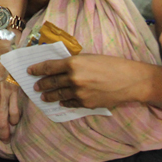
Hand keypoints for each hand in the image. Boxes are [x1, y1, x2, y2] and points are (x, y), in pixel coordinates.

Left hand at [27, 54, 153, 108]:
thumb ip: (74, 62)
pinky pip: (70, 103)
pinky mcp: (86, 103)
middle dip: (42, 84)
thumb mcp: (90, 57)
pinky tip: (61, 102)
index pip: (49, 66)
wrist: (130, 81)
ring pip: (58, 95)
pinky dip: (64, 102)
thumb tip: (60, 67)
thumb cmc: (112, 64)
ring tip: (43, 96)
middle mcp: (73, 78)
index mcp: (73, 63)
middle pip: (51, 82)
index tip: (30, 71)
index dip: (37, 69)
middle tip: (35, 86)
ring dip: (49, 96)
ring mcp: (79, 93)